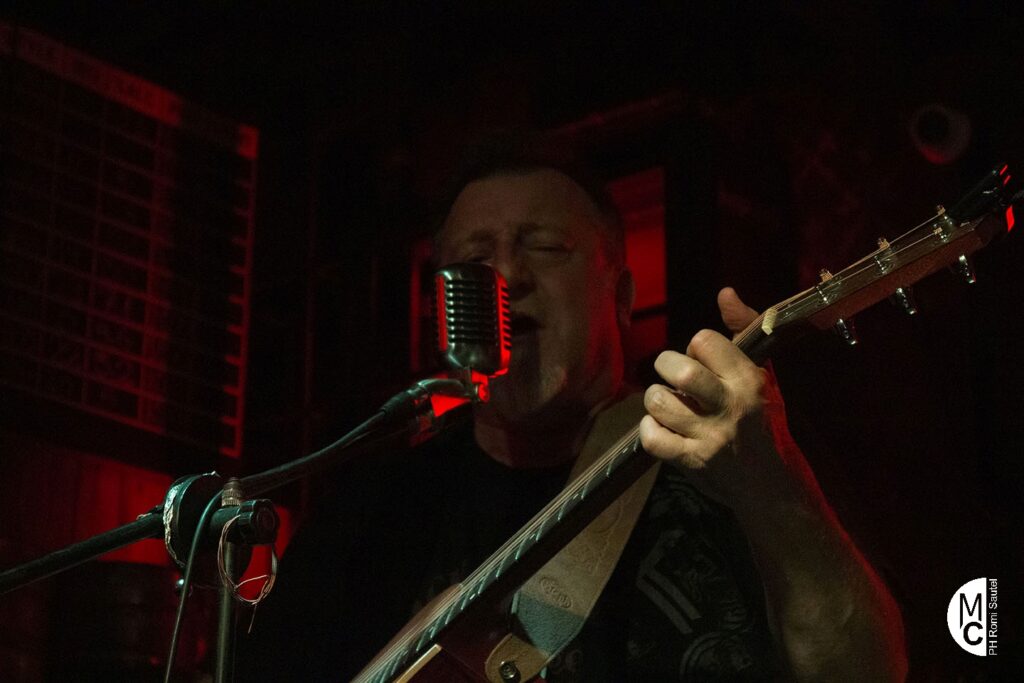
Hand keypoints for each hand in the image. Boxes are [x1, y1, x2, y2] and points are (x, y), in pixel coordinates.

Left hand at [639, 287, 789, 505]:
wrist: (768, 485)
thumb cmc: (759, 422)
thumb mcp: (759, 374)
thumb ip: (742, 329)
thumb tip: (725, 292)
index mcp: (748, 379)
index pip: (704, 340)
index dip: (695, 347)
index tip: (702, 361)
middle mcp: (731, 406)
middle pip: (681, 371)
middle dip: (665, 366)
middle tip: (671, 377)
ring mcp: (710, 436)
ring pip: (659, 401)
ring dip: (655, 399)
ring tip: (667, 404)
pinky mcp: (692, 462)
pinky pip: (651, 437)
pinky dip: (649, 429)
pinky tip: (662, 428)